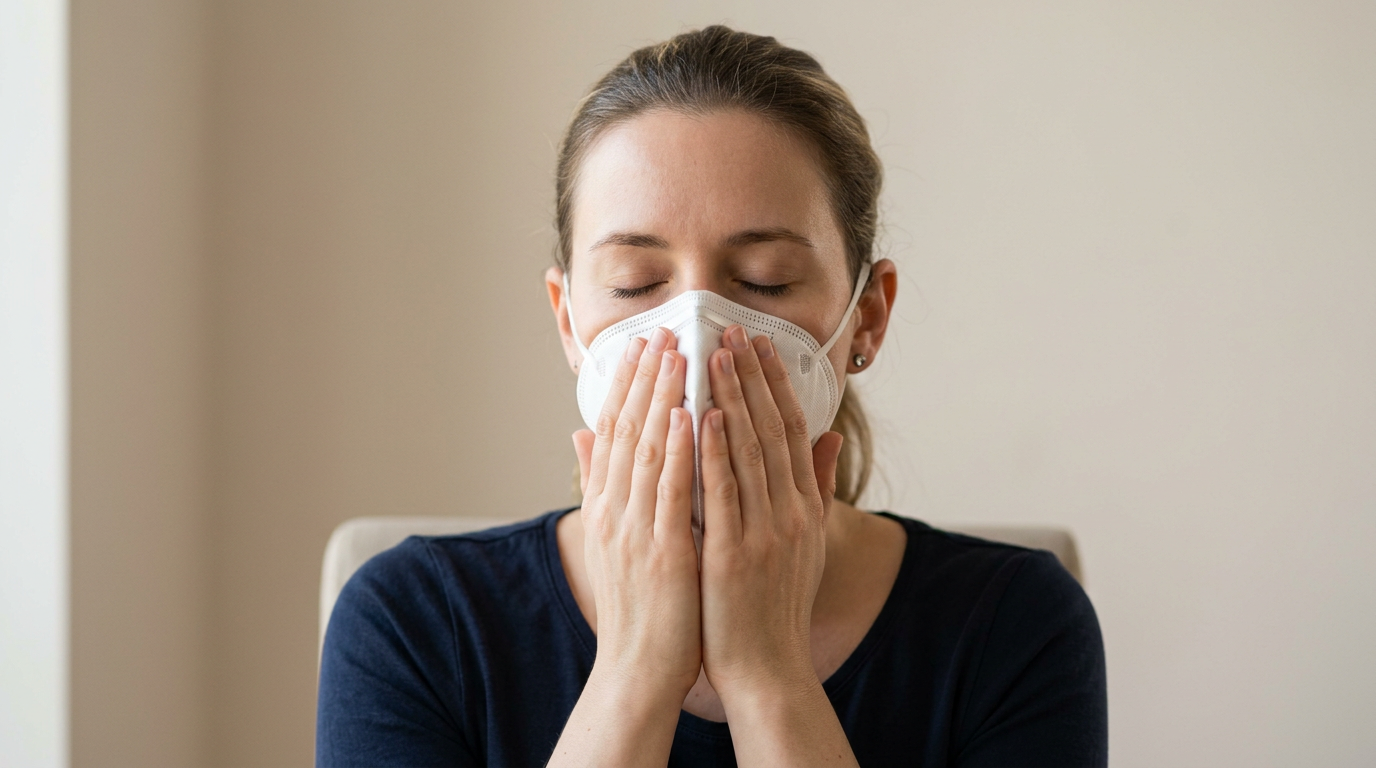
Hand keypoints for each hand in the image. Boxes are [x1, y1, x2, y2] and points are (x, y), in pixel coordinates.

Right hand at [571, 326, 701, 694]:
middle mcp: (615, 513)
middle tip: (661, 331)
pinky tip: (693, 416)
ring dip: (663, 400)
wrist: (638, 672)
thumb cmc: (639, 608)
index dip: (627, 386)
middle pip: (627, 432)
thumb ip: (602, 487)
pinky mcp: (664, 554)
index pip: (613, 433)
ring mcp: (637, 532)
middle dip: (645, 379)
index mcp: (606, 509)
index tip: (642, 345)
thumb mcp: (611, 541)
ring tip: (677, 355)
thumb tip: (580, 436)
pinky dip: (682, 451)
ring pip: (649, 452)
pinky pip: (673, 494)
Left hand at [698, 325, 844, 699]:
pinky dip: (713, 451)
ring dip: (729, 398)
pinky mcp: (731, 554)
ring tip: (712, 354)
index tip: (758, 343)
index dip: (774, 384)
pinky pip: (721, 493)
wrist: (768, 670)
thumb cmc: (777, 607)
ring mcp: (762, 533)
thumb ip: (815, 487)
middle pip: (770, 429)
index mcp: (803, 508)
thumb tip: (830, 436)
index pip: (791, 430)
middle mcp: (789, 513)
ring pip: (746, 451)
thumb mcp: (807, 544)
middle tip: (731, 329)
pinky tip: (702, 416)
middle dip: (749, 376)